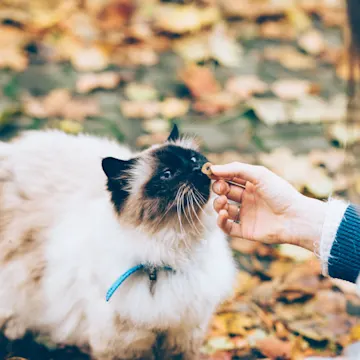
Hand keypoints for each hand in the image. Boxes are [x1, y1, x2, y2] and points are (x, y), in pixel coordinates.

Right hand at [211, 163, 326, 250]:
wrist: (295, 218)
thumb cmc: (281, 193)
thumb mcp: (259, 174)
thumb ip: (235, 169)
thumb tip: (213, 169)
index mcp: (252, 184)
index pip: (230, 178)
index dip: (220, 175)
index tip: (210, 173)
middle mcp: (248, 199)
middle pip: (225, 192)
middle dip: (218, 189)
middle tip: (221, 189)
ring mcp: (246, 215)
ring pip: (223, 209)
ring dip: (218, 204)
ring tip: (223, 202)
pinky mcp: (245, 230)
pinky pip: (227, 227)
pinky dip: (221, 221)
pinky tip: (223, 214)